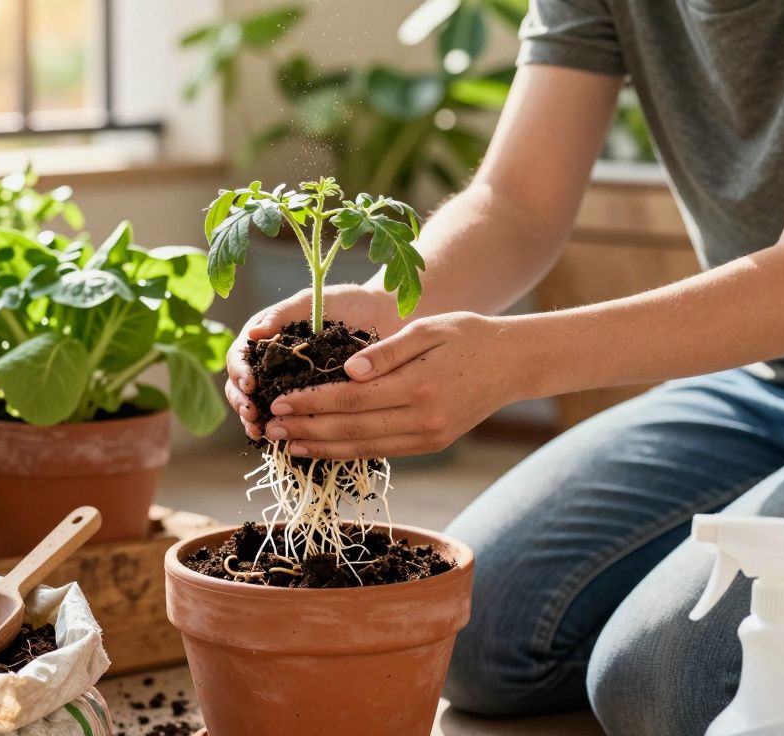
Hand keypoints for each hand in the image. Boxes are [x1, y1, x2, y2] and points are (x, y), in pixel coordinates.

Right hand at [225, 284, 400, 439]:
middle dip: (242, 402)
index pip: (240, 356)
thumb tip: (253, 334)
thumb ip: (282, 315)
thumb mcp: (311, 302)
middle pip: (242, 386)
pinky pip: (291, 417)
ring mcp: (289, 383)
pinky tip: (283, 439)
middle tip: (251, 415)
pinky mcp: (310, 400)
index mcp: (267, 338)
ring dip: (256, 421)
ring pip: (261, 406)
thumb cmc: (347, 302)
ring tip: (260, 431)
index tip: (249, 384)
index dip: (239, 372)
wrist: (384, 317)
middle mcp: (273, 363)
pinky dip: (284, 429)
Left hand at [262, 312, 512, 458]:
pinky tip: (323, 449)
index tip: (280, 401)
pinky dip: (349, 452)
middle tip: (270, 428)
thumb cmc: (468, 336)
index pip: (351, 399)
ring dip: (322, 448)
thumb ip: (386, 351)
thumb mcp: (427, 329)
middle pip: (351, 429)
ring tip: (288, 445)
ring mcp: (428, 437)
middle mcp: (422, 418)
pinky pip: (382, 451)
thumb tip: (346, 370)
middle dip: (307, 430)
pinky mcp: (431, 444)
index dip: (312, 403)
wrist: (513, 363)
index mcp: (418, 386)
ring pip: (364, 447)